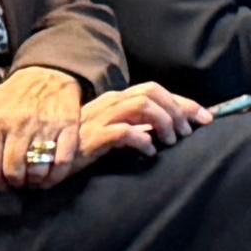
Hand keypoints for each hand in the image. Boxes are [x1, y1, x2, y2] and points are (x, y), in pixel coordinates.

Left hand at [0, 67, 88, 190]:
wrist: (43, 75)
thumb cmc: (8, 99)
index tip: (0, 185)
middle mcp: (17, 124)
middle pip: (14, 172)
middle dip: (15, 183)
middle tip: (17, 182)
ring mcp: (43, 125)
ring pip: (37, 170)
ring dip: (35, 181)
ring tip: (32, 179)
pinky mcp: (66, 126)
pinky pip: (62, 161)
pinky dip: (56, 175)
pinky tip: (50, 175)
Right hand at [69, 83, 209, 163]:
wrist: (46, 160)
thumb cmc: (80, 148)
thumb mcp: (111, 133)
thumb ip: (134, 127)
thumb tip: (163, 131)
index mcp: (116, 100)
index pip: (155, 90)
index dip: (184, 102)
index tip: (205, 118)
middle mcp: (110, 103)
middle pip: (152, 91)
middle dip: (177, 109)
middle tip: (188, 132)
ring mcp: (101, 118)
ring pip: (142, 105)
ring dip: (164, 122)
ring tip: (172, 141)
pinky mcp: (93, 137)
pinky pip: (124, 131)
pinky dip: (143, 139)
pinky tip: (150, 151)